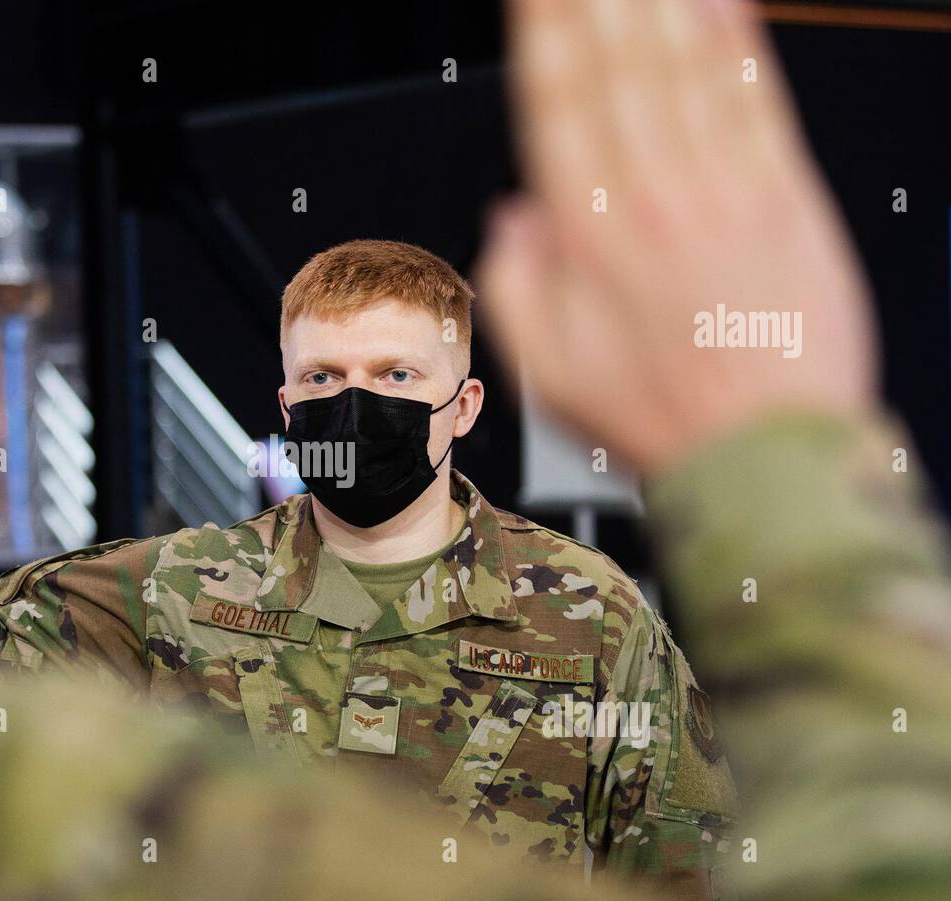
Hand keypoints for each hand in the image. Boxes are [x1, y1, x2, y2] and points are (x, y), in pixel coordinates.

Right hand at [478, 0, 877, 475]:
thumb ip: (517, 288)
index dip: (544, 29)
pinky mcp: (787, 198)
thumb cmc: (660, 416)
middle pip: (618, 64)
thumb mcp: (550, 376)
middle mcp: (656, 200)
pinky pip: (758, 99)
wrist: (767, 454)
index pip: (558, 102)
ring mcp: (726, 192)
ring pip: (686, 67)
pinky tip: (721, 0)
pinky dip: (738, 41)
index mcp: (591, 239)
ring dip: (660, 2)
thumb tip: (514, 218)